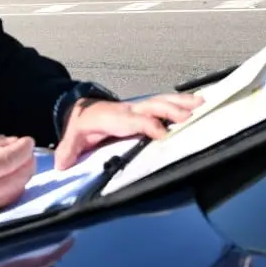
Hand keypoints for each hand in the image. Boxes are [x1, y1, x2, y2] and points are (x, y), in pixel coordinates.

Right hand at [0, 128, 36, 227]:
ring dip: (22, 174)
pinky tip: (8, 177)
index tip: (27, 140)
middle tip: (23, 150)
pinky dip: (14, 186)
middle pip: (21, 177)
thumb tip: (13, 143)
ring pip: (18, 190)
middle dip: (27, 160)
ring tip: (14, 162)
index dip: (23, 148)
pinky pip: (9, 200)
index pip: (9, 160)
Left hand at [53, 92, 202, 169]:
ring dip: (183, 102)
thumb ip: (68, 151)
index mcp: (114, 118)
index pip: (135, 121)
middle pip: (154, 106)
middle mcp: (130, 110)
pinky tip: (200, 101)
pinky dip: (184, 100)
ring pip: (163, 101)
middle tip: (191, 116)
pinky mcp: (145, 107)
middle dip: (172, 110)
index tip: (163, 135)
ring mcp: (139, 106)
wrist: (82, 109)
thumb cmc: (82, 125)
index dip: (149, 126)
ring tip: (203, 103)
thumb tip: (62, 166)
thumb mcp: (72, 137)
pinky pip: (166, 102)